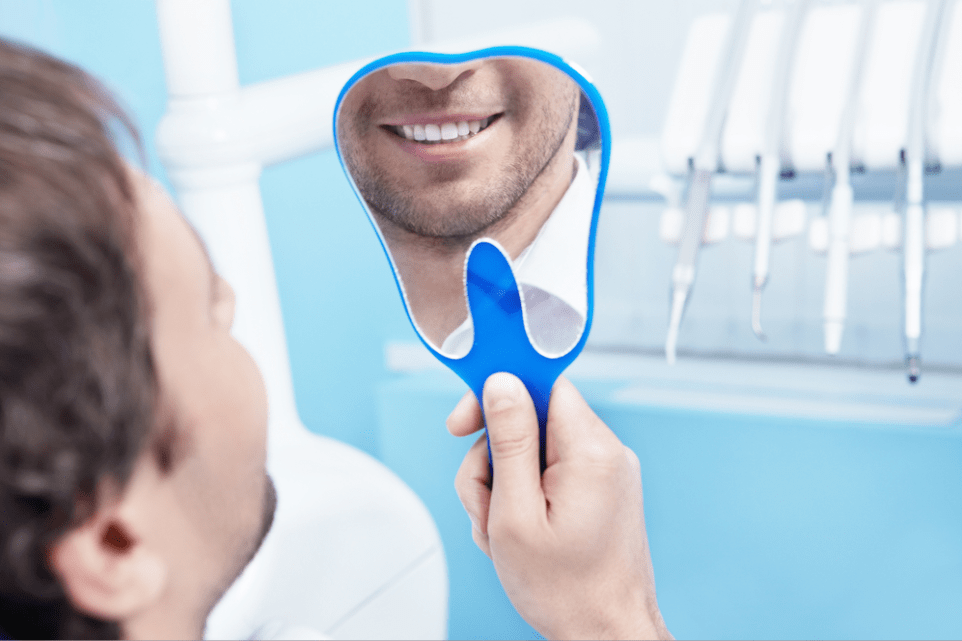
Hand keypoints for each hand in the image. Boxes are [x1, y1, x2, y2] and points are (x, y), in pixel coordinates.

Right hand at [447, 373, 670, 639]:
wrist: (607, 634)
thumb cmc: (566, 590)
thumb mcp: (516, 514)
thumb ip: (508, 442)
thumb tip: (501, 383)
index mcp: (590, 451)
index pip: (540, 382)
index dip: (496, 393)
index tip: (463, 419)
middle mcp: (606, 452)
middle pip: (529, 419)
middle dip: (492, 459)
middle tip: (484, 503)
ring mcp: (605, 472)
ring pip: (533, 450)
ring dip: (503, 485)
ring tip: (501, 531)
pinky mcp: (600, 489)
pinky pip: (549, 472)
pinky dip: (524, 496)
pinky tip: (518, 533)